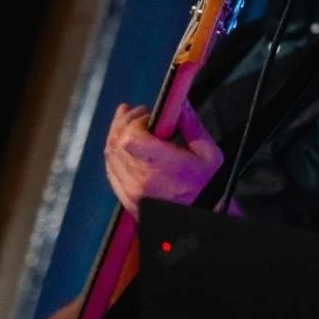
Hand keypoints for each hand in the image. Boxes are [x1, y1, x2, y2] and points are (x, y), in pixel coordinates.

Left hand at [102, 101, 221, 215]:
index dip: (135, 121)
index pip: (130, 139)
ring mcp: (130, 192)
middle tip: (137, 113)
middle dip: (124, 122)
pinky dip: (114, 152)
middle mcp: (140, 181)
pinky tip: (124, 143)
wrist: (200, 216)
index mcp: (162, 168)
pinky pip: (111, 169)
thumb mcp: (209, 153)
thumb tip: (178, 102)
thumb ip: (190, 125)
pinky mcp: (125, 198)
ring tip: (130, 123)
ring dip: (117, 134)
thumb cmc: (208, 186)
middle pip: (116, 143)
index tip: (149, 115)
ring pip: (110, 155)